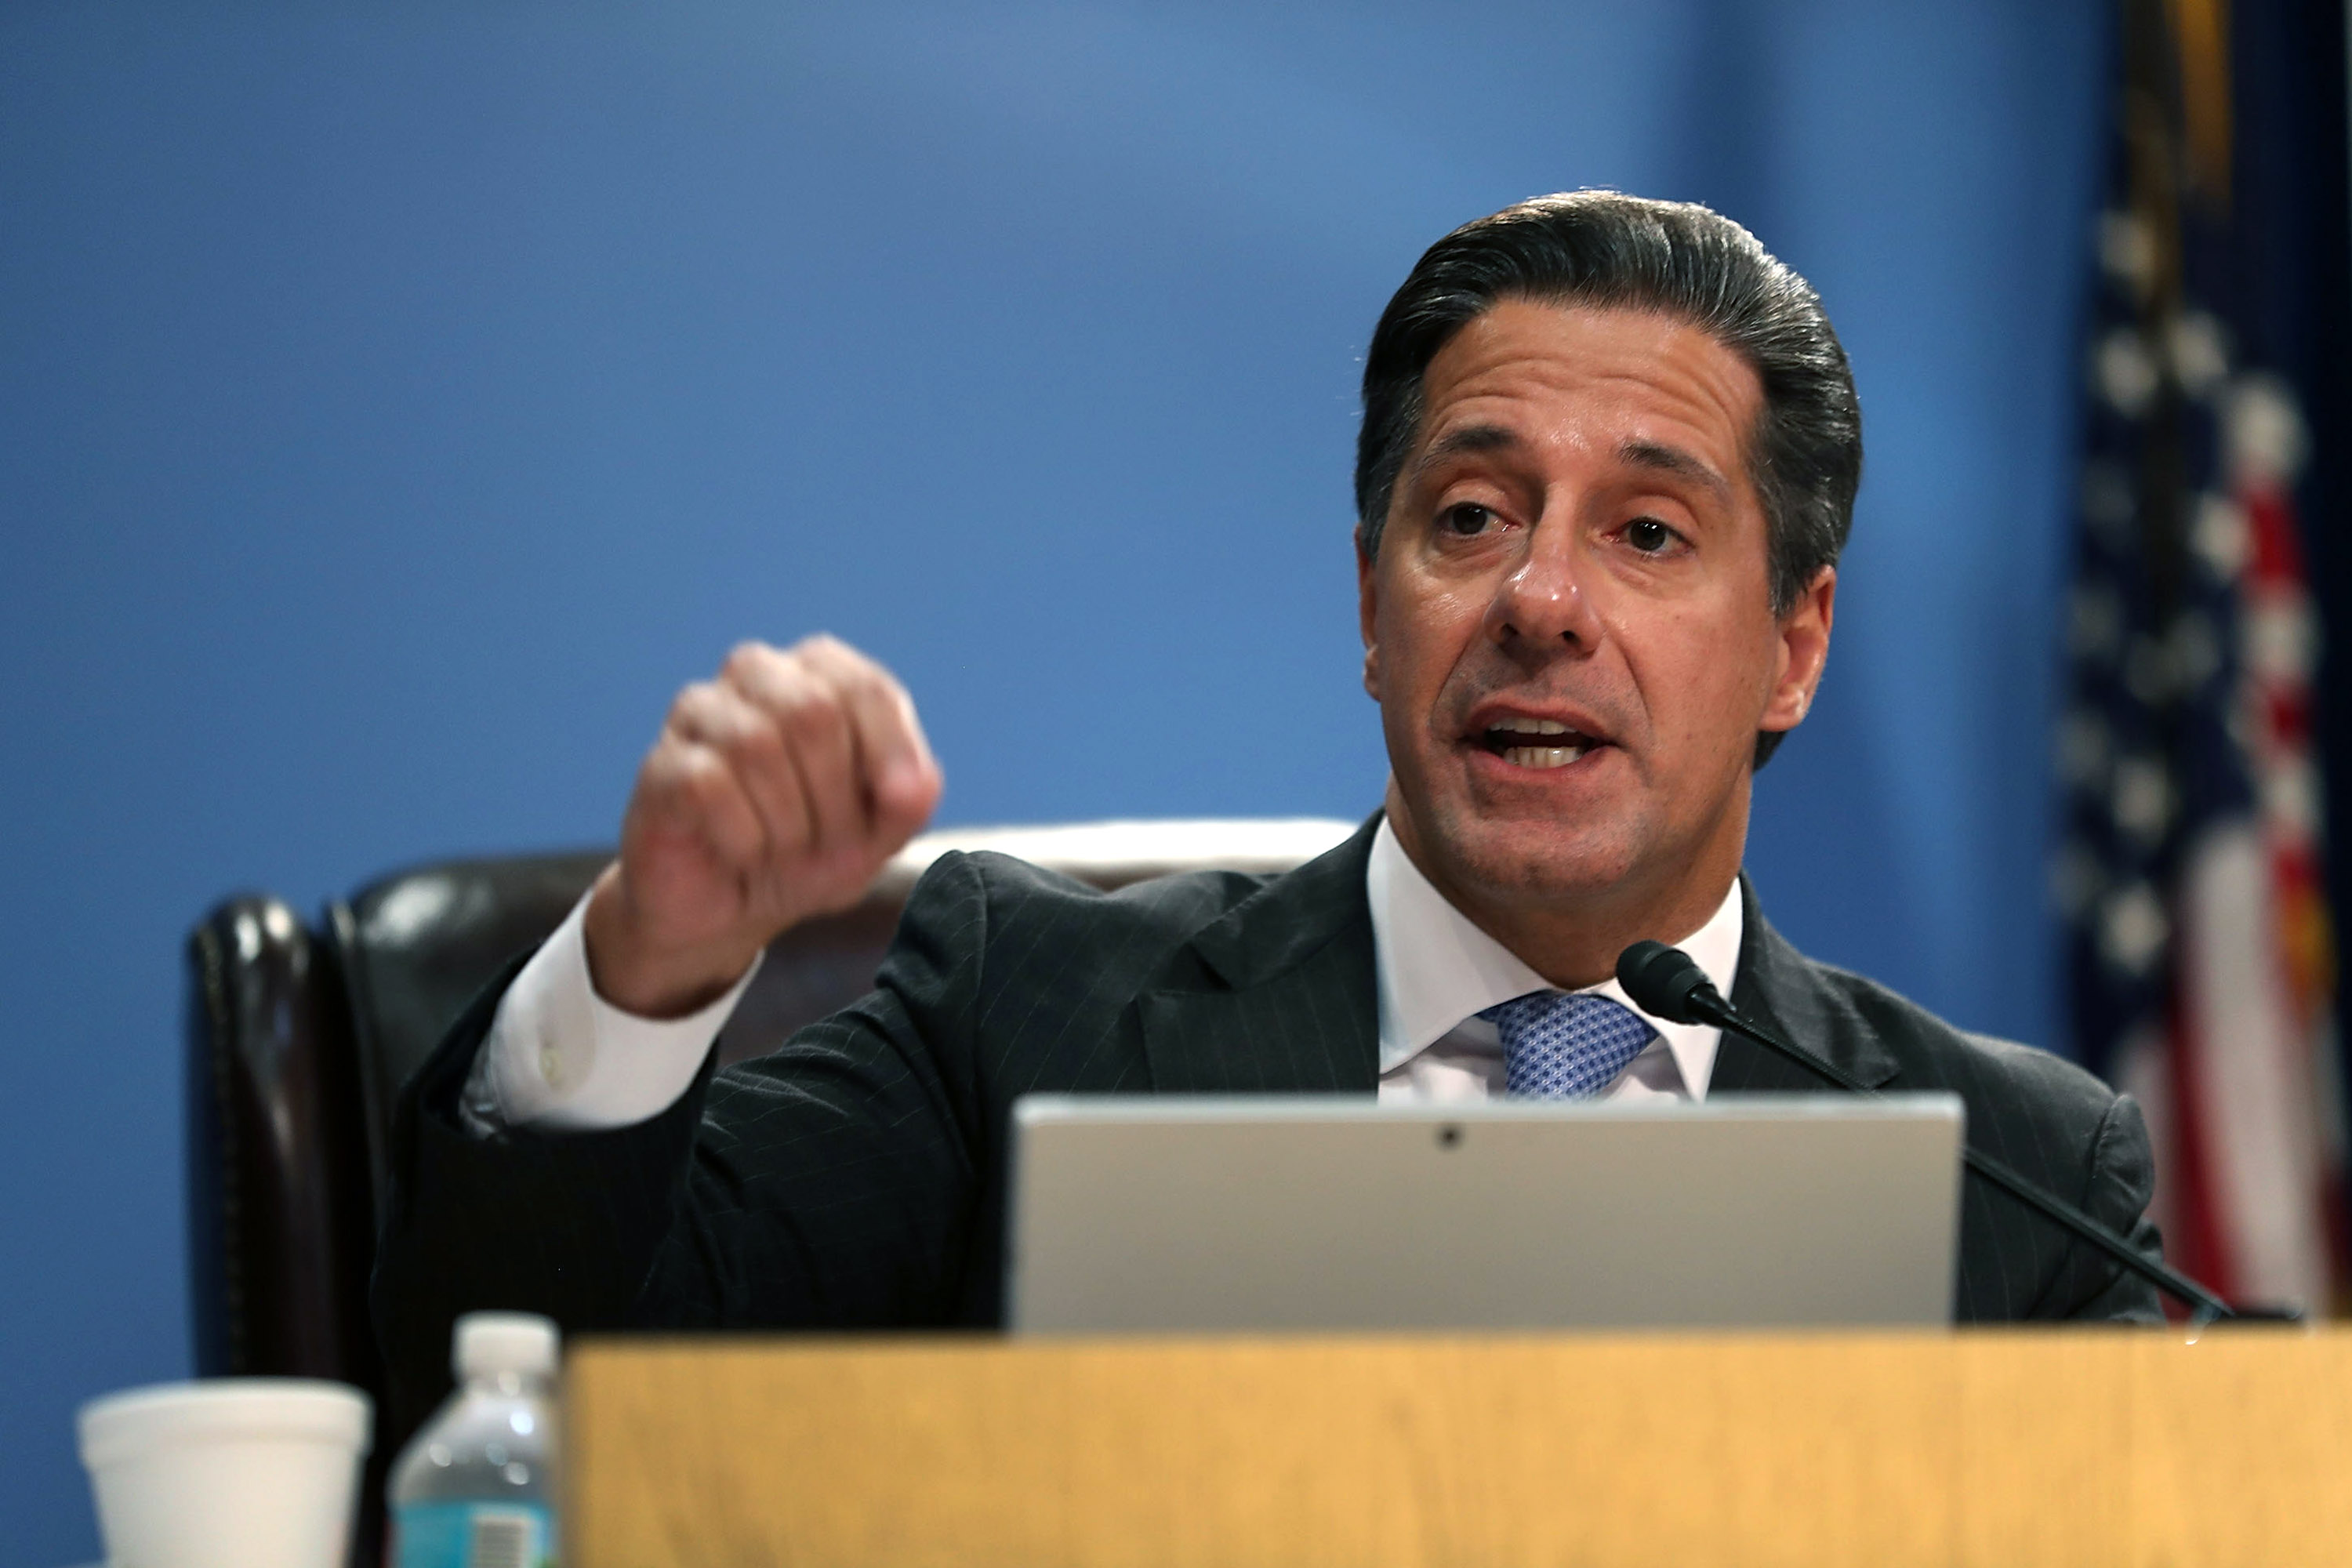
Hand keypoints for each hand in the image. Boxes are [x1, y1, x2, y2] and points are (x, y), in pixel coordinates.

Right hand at [583, 636, 943, 1017]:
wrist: (730, 914)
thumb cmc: (806, 855)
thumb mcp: (879, 834)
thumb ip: (909, 801)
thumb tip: (915, 786)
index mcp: (819, 675)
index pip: (864, 687)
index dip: (889, 752)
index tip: (898, 807)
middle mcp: (757, 676)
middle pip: (813, 712)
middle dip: (834, 797)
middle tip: (827, 842)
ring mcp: (700, 713)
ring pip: (757, 745)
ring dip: (787, 823)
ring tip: (783, 850)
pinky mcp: (661, 763)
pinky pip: (708, 784)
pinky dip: (742, 835)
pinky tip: (743, 852)